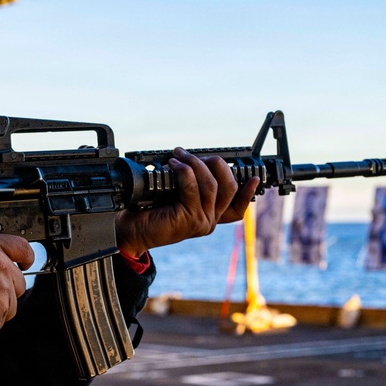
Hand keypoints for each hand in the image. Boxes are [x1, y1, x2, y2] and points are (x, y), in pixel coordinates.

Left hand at [115, 148, 260, 257]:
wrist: (131, 231)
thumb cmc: (148, 211)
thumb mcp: (175, 194)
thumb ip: (190, 185)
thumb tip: (195, 160)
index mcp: (209, 216)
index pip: (237, 208)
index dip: (248, 193)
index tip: (254, 177)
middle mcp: (210, 221)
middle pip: (229, 188)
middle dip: (215, 164)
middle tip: (193, 154)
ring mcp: (202, 222)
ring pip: (212, 184)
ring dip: (195, 163)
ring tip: (178, 155)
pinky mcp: (190, 219)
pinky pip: (193, 188)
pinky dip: (184, 172)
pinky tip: (173, 166)